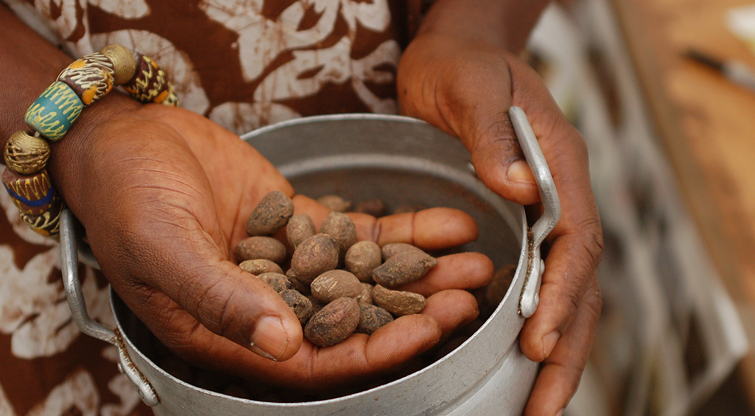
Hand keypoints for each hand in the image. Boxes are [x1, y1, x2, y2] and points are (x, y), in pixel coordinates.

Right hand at [52, 102, 491, 389]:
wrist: (121, 139)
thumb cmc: (125, 199)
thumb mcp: (165, 250)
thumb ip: (222, 299)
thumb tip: (284, 345)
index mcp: (233, 334)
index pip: (318, 359)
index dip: (376, 349)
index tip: (429, 329)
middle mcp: (269, 306)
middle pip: (357, 320)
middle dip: (415, 311)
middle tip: (468, 294)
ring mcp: (290, 263)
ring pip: (368, 276)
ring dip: (421, 271)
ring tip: (475, 261)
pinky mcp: (301, 223)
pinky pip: (360, 232)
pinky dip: (402, 229)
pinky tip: (447, 222)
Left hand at [398, 33, 603, 414]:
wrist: (454, 54)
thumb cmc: (460, 65)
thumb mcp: (469, 86)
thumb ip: (490, 133)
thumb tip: (518, 189)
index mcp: (558, 166)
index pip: (572, 241)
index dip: (559, 294)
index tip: (536, 343)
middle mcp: (558, 197)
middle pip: (578, 283)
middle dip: (565, 347)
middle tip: (544, 408)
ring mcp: (542, 214)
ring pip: (562, 293)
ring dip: (555, 353)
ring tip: (538, 408)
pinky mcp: (516, 226)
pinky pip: (533, 284)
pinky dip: (531, 328)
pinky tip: (518, 367)